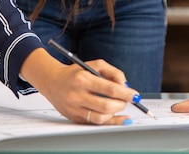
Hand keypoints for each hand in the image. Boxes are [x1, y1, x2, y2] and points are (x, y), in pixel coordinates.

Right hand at [20, 48, 137, 124]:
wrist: (53, 81)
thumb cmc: (76, 72)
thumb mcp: (94, 64)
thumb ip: (113, 72)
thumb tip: (125, 85)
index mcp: (83, 78)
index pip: (110, 89)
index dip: (126, 93)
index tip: (135, 95)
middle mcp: (78, 95)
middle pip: (106, 106)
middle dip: (121, 104)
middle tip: (127, 100)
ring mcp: (75, 108)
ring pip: (101, 117)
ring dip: (115, 114)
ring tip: (119, 106)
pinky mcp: (74, 118)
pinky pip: (95, 123)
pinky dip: (109, 121)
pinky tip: (117, 117)